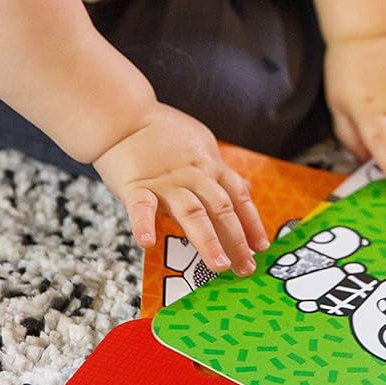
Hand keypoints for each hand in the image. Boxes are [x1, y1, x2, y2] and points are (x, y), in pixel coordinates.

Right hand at [93, 103, 269, 273]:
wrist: (124, 116)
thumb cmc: (161, 132)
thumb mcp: (201, 144)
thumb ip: (220, 170)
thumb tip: (243, 188)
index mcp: (208, 166)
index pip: (237, 197)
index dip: (251, 222)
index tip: (261, 246)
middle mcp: (192, 176)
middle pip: (221, 209)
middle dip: (237, 239)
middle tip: (247, 267)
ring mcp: (165, 182)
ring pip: (192, 212)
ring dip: (208, 240)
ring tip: (219, 265)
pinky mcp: (135, 186)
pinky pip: (141, 207)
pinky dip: (144, 224)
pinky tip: (148, 242)